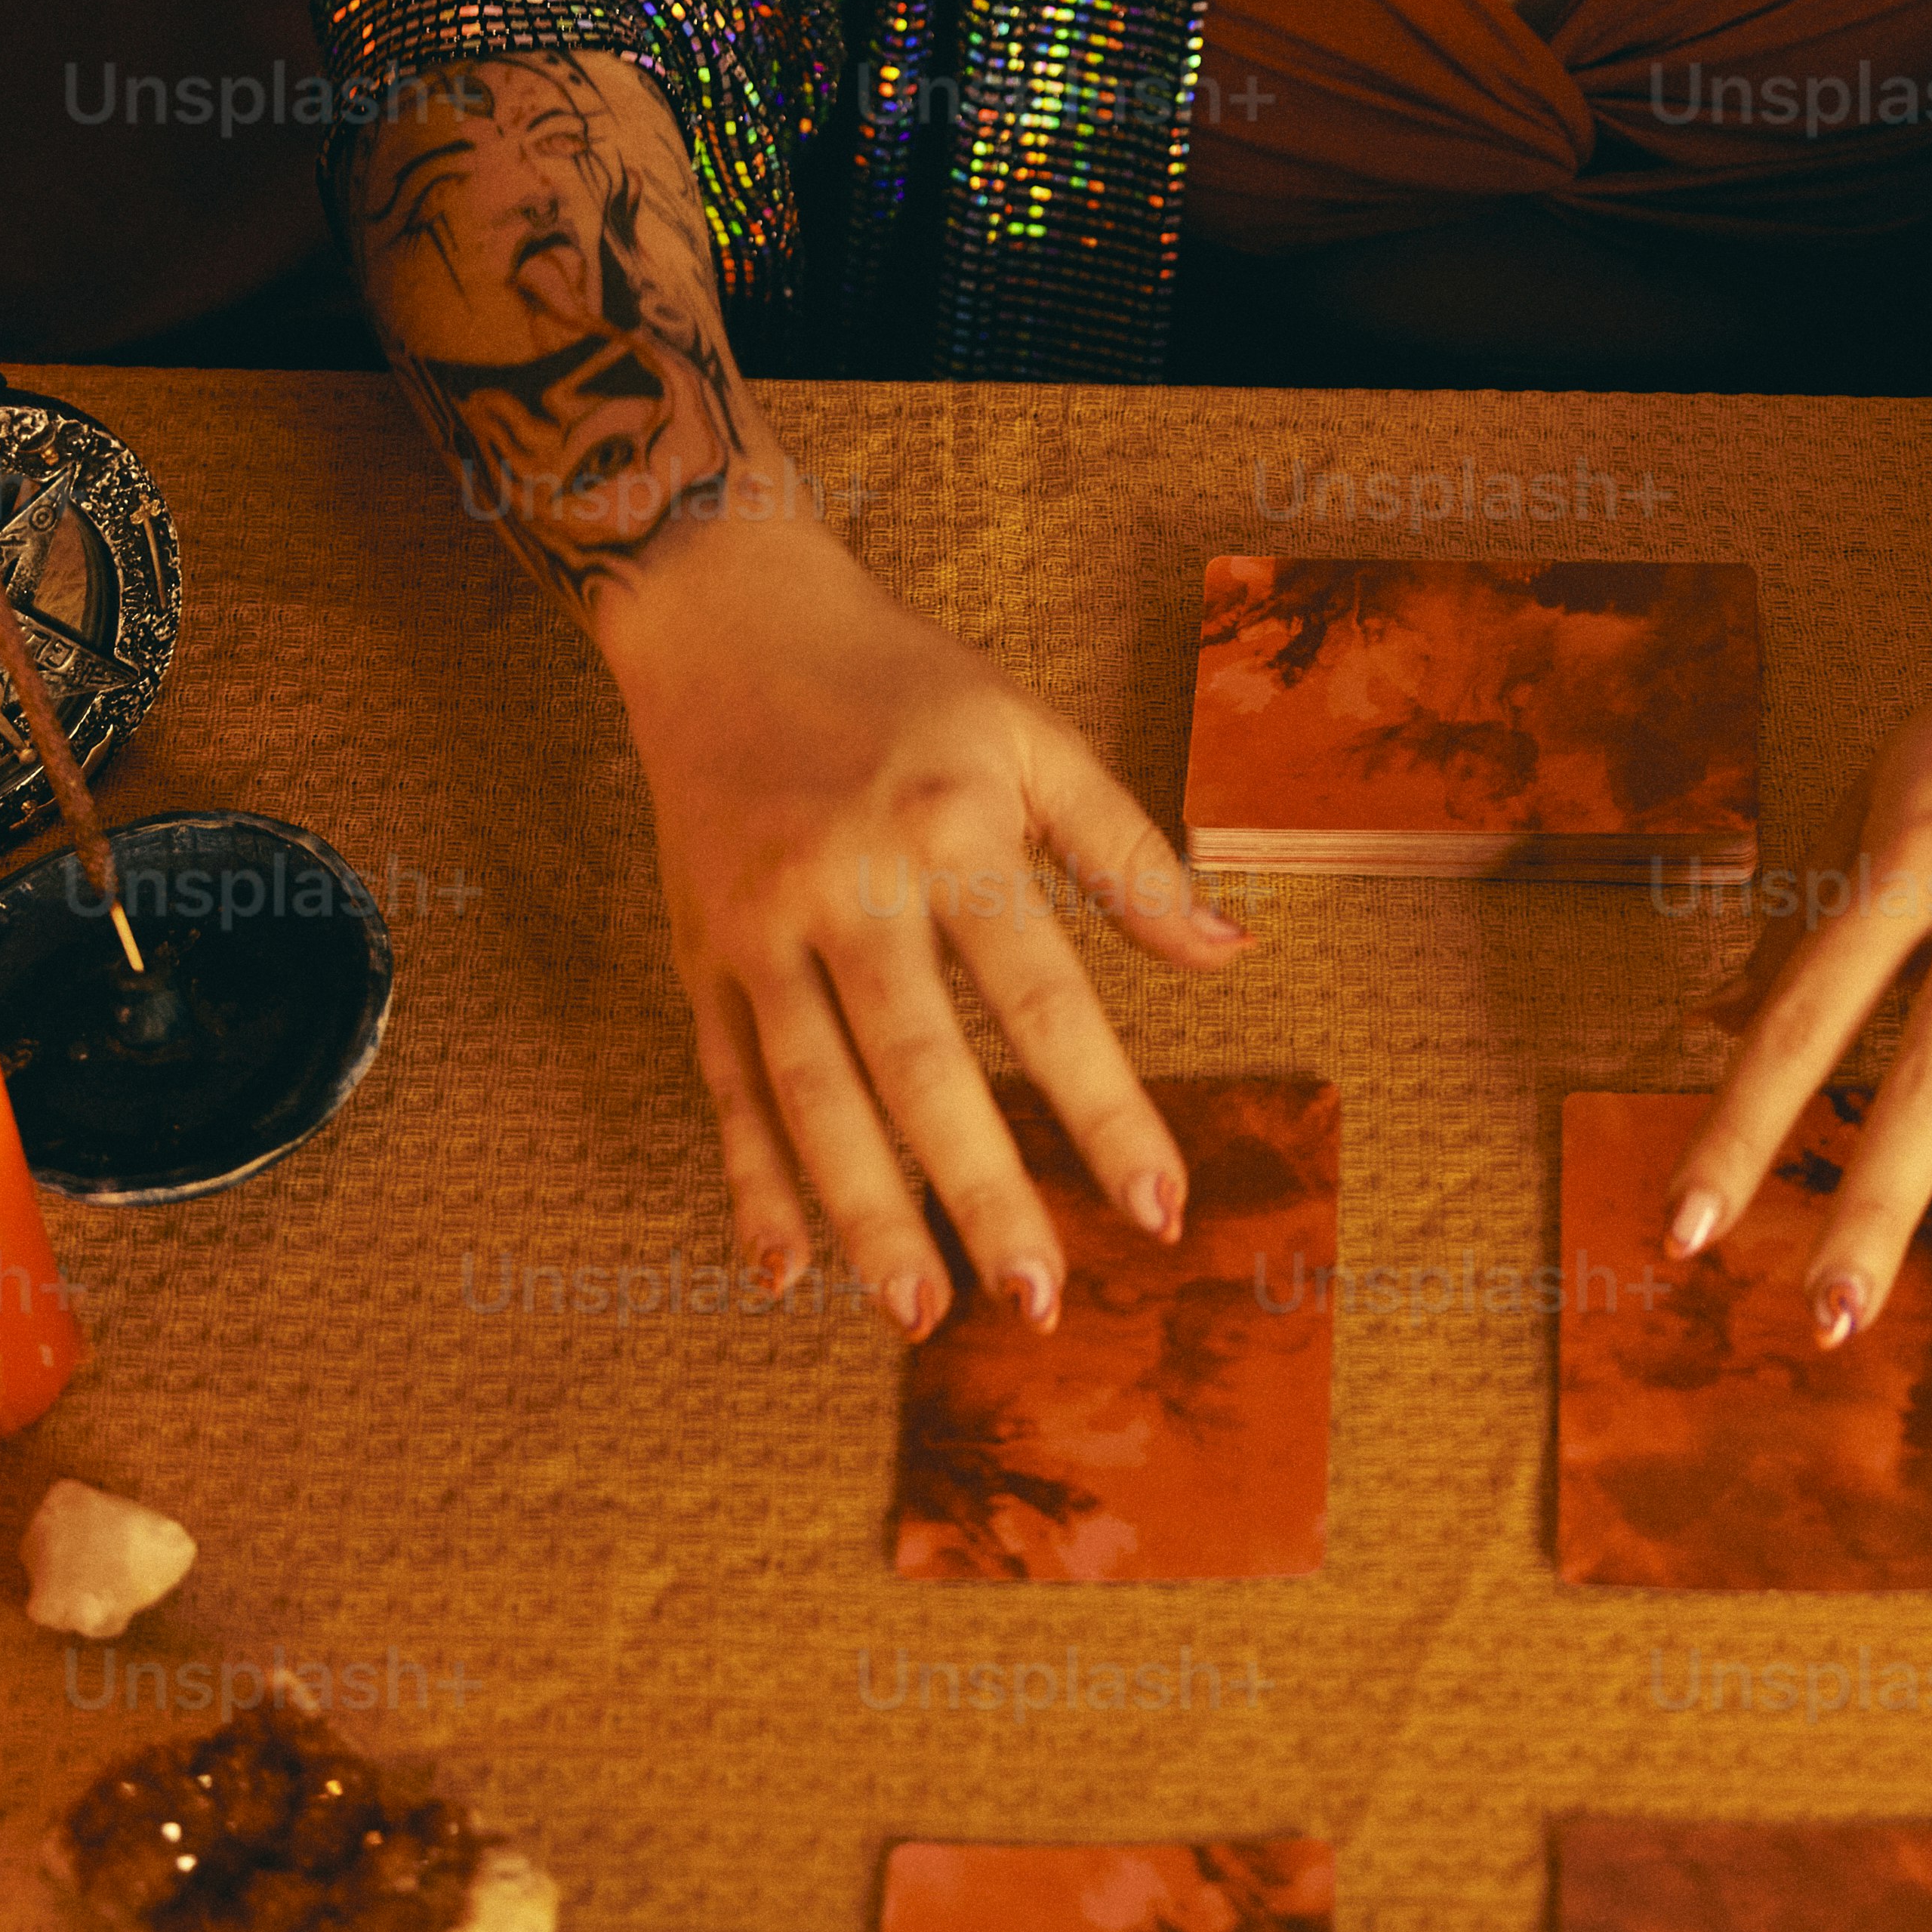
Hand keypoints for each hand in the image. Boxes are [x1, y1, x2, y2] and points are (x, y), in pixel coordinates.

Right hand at [600, 513, 1247, 1326]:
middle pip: (921, 1065)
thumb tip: (1230, 952)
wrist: (725, 618)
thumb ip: (1127, 851)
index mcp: (950, 833)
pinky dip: (749, 1180)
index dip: (1103, 1107)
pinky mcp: (701, 958)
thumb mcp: (1031, 734)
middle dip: (981, 1191)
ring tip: (921, 1313)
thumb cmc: (903, 681)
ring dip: (865, 1213)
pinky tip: (782, 1269)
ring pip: (814, 1095)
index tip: (1159, 1203)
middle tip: (1039, 1299)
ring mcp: (762, 931)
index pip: (1044, 997)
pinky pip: (727, 1086)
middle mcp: (850, 888)